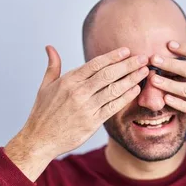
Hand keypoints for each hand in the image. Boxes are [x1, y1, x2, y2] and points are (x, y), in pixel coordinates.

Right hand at [16, 45, 148, 159]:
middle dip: (128, 65)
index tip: (127, 51)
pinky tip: (136, 90)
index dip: (113, 57)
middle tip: (143, 58)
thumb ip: (53, 66)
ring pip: (114, 89)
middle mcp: (79, 92)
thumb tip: (50, 47)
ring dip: (131, 79)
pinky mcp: (93, 122)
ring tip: (144, 72)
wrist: (40, 139)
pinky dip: (126, 97)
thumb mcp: (45, 86)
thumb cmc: (43, 112)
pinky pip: (113, 107)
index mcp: (68, 81)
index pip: (95, 64)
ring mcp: (87, 107)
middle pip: (108, 74)